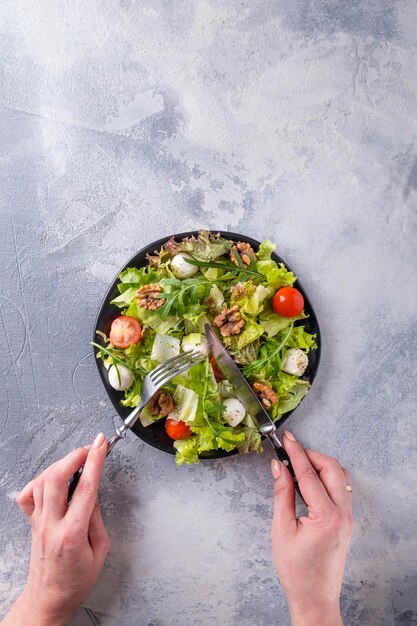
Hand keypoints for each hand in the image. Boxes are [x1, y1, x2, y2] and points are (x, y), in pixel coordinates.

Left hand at [1, 433, 108, 625]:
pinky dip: (40, 479)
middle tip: (91, 448)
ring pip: (42, 481)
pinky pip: (28, 493)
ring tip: (78, 460)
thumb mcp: (100, 551)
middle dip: (75, 455)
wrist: (49, 598)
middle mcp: (51, 524)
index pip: (86, 488)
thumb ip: (97, 518)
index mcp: (73, 533)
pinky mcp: (31, 522)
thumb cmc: (77, 580)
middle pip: (57, 478)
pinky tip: (54, 479)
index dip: (95, 461)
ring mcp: (38, 522)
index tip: (102, 444)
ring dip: (61, 463)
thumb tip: (93, 492)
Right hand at [271, 431, 352, 625]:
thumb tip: (279, 466)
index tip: (286, 438)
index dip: (296, 452)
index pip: (309, 474)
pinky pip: (340, 488)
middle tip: (290, 450)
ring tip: (297, 465)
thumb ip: (282, 493)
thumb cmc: (296, 570)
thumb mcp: (282, 529)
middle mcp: (343, 514)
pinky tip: (309, 480)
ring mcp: (348, 517)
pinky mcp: (346, 520)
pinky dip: (325, 477)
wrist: (314, 596)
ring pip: (339, 476)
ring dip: (319, 465)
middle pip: (332, 468)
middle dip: (310, 455)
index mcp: (326, 516)